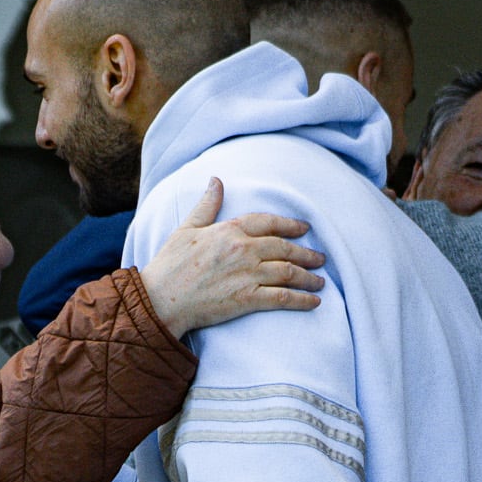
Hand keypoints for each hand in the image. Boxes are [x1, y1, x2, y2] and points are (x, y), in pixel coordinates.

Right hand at [139, 179, 325, 337]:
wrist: (160, 299)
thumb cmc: (170, 265)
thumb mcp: (187, 228)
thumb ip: (206, 205)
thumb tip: (215, 180)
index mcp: (230, 230)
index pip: (269, 222)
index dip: (290, 225)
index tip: (305, 228)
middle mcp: (243, 249)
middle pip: (285, 248)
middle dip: (307, 253)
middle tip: (320, 258)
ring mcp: (247, 274)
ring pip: (289, 272)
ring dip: (309, 276)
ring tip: (320, 280)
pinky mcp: (247, 299)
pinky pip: (282, 297)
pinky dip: (302, 299)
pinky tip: (314, 301)